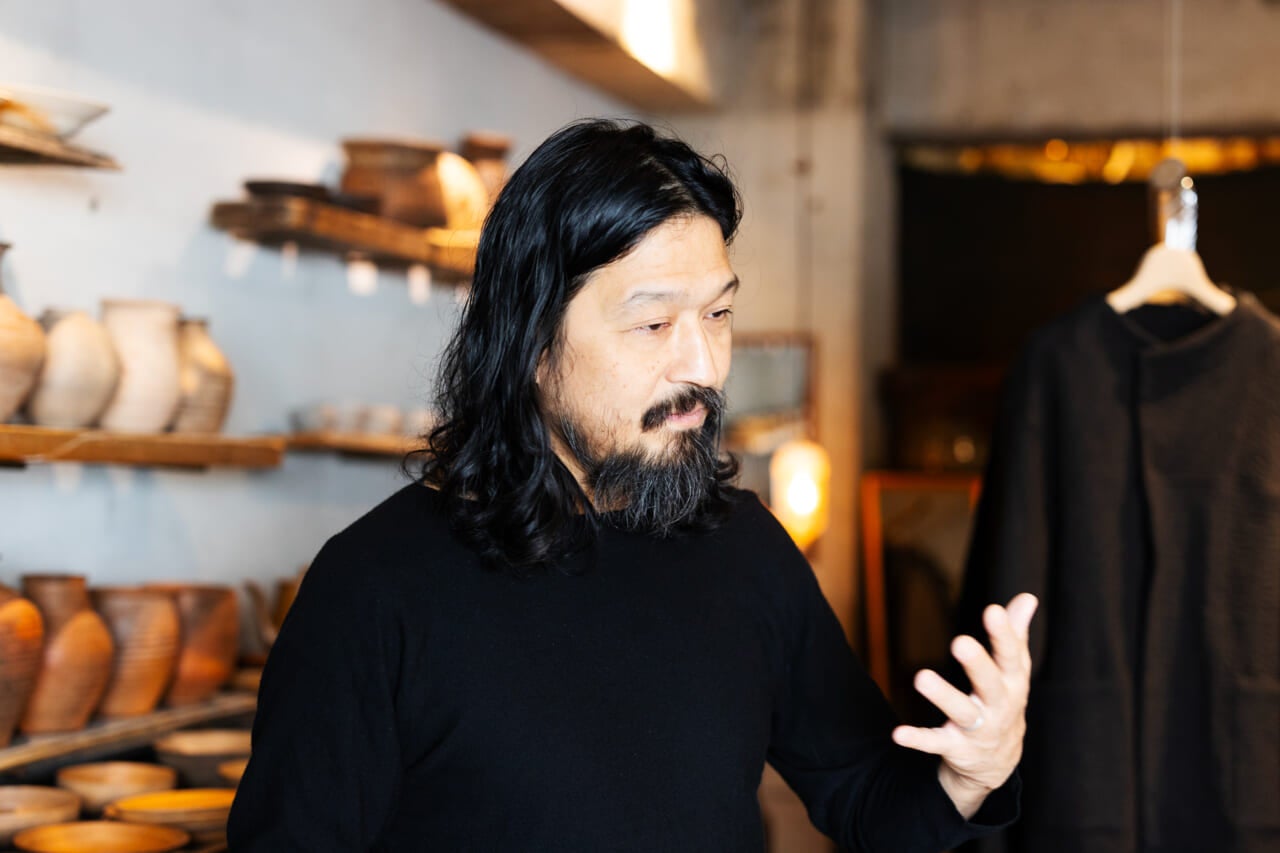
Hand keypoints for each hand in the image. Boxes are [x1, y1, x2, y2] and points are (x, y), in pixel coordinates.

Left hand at [890, 593, 1037, 818]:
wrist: (998, 762)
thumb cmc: (1004, 701)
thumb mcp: (1014, 671)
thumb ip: (1016, 634)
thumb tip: (1028, 597)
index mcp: (1013, 683)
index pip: (1011, 656)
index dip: (1004, 634)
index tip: (993, 610)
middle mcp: (999, 706)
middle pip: (991, 684)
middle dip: (977, 664)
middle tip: (960, 642)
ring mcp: (978, 729)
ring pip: (963, 712)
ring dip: (942, 696)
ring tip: (920, 678)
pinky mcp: (956, 748)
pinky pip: (936, 743)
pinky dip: (918, 739)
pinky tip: (898, 733)